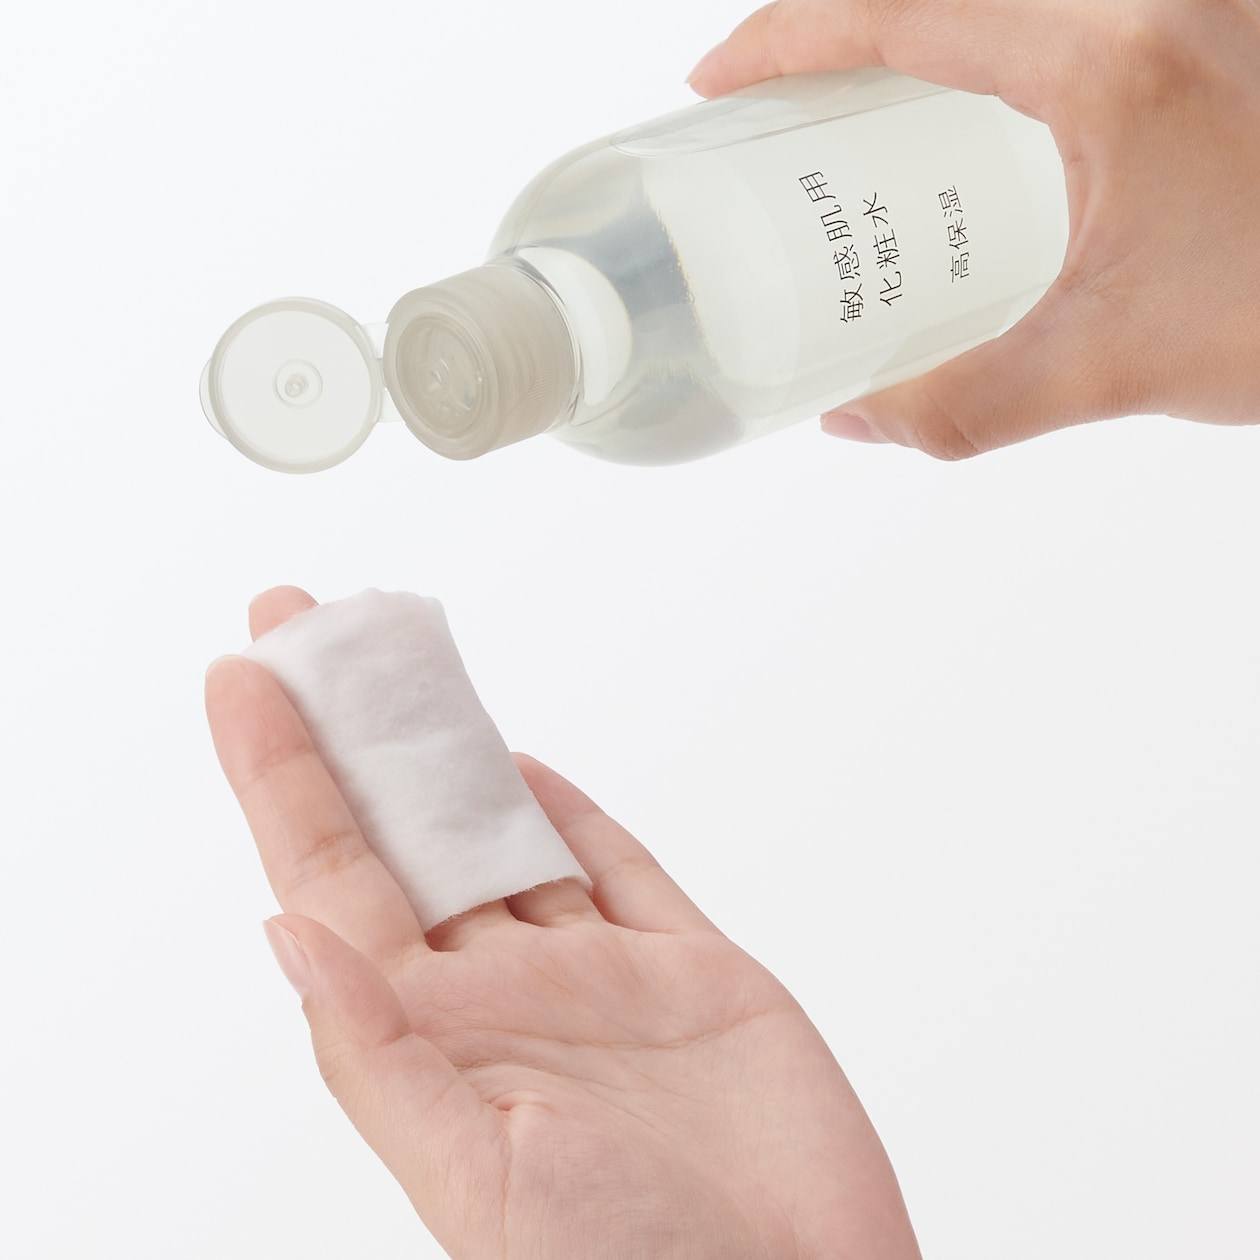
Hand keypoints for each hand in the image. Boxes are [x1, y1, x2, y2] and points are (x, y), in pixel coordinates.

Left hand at [206, 587, 918, 1259]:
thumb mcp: (479, 1181)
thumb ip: (380, 1058)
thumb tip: (285, 935)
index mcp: (441, 1036)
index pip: (333, 875)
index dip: (282, 774)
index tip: (247, 678)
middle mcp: (508, 993)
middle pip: (408, 828)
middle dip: (349, 726)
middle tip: (301, 619)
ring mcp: (600, 976)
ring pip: (505, 830)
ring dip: (449, 746)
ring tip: (397, 660)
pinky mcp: (690, 971)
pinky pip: (618, 868)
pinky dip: (570, 813)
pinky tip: (523, 765)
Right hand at [689, 0, 1259, 457]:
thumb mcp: (1114, 364)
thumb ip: (965, 403)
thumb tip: (858, 419)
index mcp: (1110, 56)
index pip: (907, 11)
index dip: (790, 39)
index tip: (720, 86)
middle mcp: (1149, 4)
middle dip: (837, 36)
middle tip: (777, 114)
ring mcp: (1181, 15)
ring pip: (1002, 5)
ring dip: (910, 45)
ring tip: (853, 123)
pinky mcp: (1201, 46)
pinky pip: (1058, 28)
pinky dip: (980, 61)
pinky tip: (965, 136)